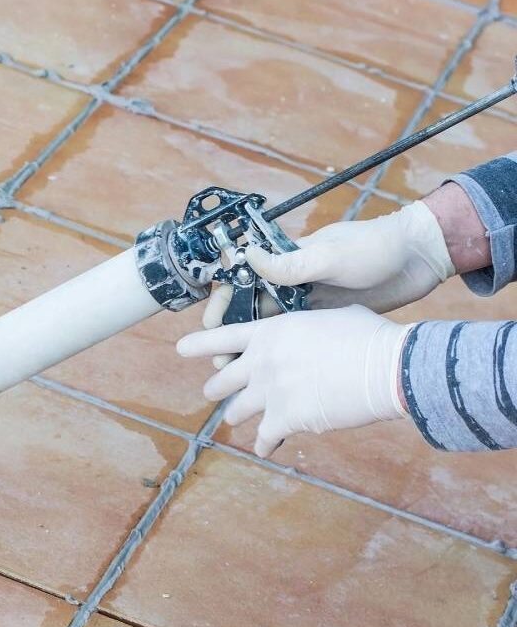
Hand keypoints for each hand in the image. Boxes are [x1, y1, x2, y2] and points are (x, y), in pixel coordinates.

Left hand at [177, 305, 409, 457]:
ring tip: (236, 420)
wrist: (386, 367)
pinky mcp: (283, 419)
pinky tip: (263, 449)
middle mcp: (261, 361)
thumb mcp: (330, 318)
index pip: (223, 337)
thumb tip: (314, 335)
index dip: (199, 344)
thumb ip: (308, 329)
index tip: (179, 349)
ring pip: (237, 410)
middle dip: (217, 389)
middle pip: (223, 380)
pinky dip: (263, 445)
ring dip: (238, 416)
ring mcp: (269, 391)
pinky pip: (263, 438)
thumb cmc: (368, 338)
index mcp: (271, 332)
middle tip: (213, 393)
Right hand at [202, 200, 453, 367]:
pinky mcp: (326, 323)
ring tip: (242, 377)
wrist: (418, 260)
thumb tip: (247, 256)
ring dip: (255, 352)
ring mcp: (308, 304)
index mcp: (286, 262)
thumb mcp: (331, 256)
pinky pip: (297, 342)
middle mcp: (291, 283)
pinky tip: (275, 378)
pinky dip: (284, 359)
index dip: (222, 303)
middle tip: (221, 363)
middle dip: (232, 336)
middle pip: (252, 311)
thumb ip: (291, 263)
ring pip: (272, 331)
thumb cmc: (374, 248)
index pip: (242, 280)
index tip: (210, 325)